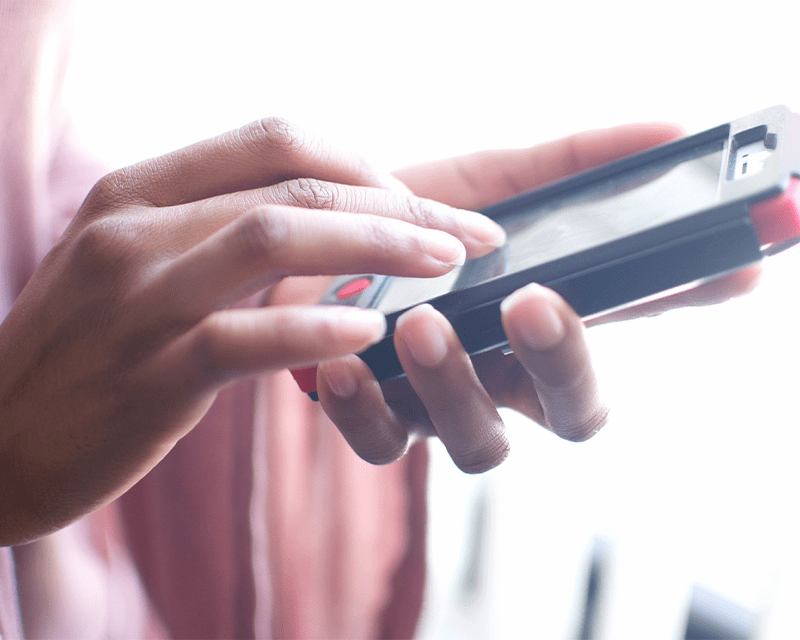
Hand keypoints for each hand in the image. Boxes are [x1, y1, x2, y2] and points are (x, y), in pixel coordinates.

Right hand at [0, 118, 506, 544]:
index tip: (417, 198)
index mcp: (138, 191)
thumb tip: (317, 219)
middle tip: (469, 235)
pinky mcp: (149, 373)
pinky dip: (316, 328)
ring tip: (446, 267)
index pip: (273, 140)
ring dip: (377, 247)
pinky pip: (246, 337)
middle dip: (399, 206)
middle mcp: (135, 228)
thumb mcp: (134, 264)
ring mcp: (138, 298)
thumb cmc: (84, 351)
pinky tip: (371, 334)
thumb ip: (210, 229)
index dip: (361, 161)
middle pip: (294, 186)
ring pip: (276, 241)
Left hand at [316, 124, 761, 472]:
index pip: (632, 338)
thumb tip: (671, 134)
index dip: (673, 315)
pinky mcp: (373, 414)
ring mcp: (439, 407)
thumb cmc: (412, 216)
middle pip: (566, 411)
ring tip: (425, 323)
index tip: (721, 267)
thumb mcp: (496, 181)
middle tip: (533, 300)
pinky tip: (345, 364)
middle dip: (560, 360)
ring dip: (459, 385)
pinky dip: (366, 409)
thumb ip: (575, 168)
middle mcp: (505, 383)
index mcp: (543, 335)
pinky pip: (379, 441)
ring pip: (478, 441)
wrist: (313, 237)